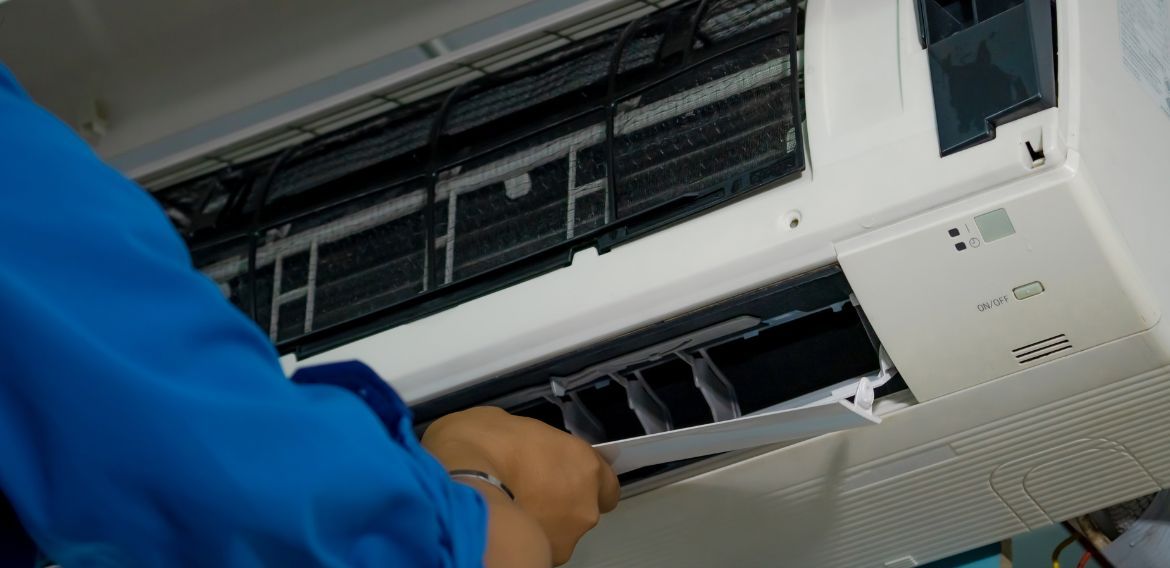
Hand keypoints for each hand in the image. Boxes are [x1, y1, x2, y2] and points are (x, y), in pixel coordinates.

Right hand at [423, 406, 619, 565]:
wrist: (460, 487)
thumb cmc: (481, 445)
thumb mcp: (509, 422)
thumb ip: (533, 443)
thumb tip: (522, 449)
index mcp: (584, 464)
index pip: (606, 483)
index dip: (585, 481)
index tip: (565, 476)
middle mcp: (584, 504)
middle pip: (582, 508)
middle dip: (561, 502)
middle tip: (528, 490)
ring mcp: (565, 536)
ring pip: (561, 531)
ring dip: (544, 522)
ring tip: (511, 508)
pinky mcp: (542, 556)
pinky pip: (539, 546)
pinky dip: (525, 537)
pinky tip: (503, 524)